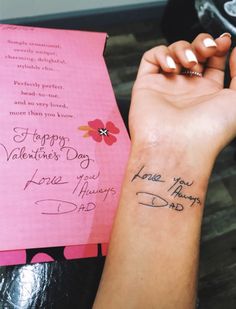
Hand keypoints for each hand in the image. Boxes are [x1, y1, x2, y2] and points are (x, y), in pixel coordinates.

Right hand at [130, 33, 235, 162]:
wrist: (179, 147)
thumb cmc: (209, 131)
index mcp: (208, 94)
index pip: (212, 61)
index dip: (217, 47)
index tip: (223, 42)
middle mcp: (186, 90)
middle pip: (193, 53)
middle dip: (201, 44)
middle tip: (206, 49)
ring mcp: (166, 87)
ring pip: (172, 53)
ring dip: (183, 49)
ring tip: (189, 63)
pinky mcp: (147, 85)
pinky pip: (150, 59)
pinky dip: (161, 54)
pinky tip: (170, 66)